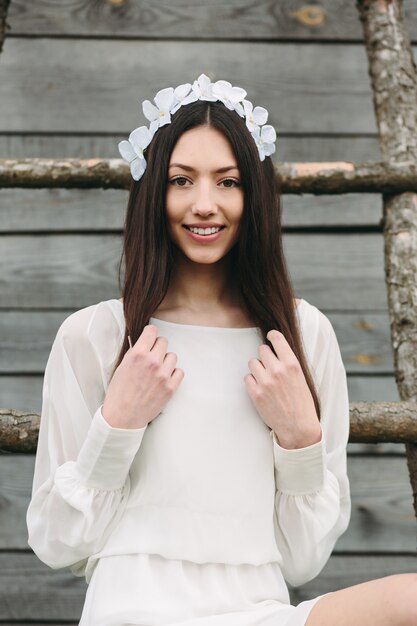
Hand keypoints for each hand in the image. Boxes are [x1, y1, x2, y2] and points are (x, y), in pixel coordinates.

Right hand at [102, 325, 183, 428]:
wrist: (122, 418)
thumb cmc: (119, 393)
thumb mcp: (121, 367)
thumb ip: (134, 353)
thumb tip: (144, 342)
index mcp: (137, 355)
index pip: (151, 331)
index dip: (149, 334)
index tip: (149, 338)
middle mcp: (152, 362)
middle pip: (164, 342)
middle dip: (157, 347)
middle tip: (152, 356)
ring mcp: (163, 375)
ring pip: (173, 356)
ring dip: (165, 361)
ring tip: (157, 370)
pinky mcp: (171, 387)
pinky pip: (179, 371)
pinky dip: (173, 373)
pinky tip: (164, 378)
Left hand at [244, 330, 320, 448]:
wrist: (298, 427)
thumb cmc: (302, 402)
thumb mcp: (301, 378)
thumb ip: (288, 363)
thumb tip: (275, 350)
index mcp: (292, 365)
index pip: (277, 339)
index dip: (272, 336)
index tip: (270, 336)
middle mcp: (278, 371)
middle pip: (262, 349)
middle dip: (265, 356)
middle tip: (270, 365)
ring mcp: (265, 382)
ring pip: (252, 362)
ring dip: (257, 368)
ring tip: (265, 378)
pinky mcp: (256, 394)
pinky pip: (247, 377)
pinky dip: (252, 381)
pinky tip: (260, 388)